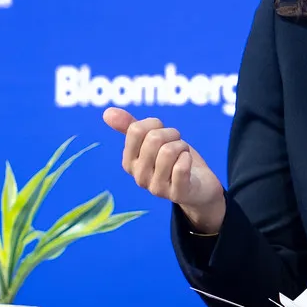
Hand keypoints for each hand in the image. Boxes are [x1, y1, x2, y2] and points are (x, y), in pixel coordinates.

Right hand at [103, 108, 226, 233]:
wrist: (199, 185)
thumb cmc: (174, 159)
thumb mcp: (153, 140)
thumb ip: (130, 126)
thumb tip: (106, 112)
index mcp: (129, 162)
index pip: (136, 130)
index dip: (154, 124)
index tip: (162, 132)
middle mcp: (139, 177)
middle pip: (154, 138)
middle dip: (172, 134)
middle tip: (177, 143)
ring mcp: (157, 188)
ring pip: (168, 151)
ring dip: (182, 146)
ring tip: (183, 154)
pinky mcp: (177, 194)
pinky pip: (180, 168)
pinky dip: (187, 158)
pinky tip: (187, 163)